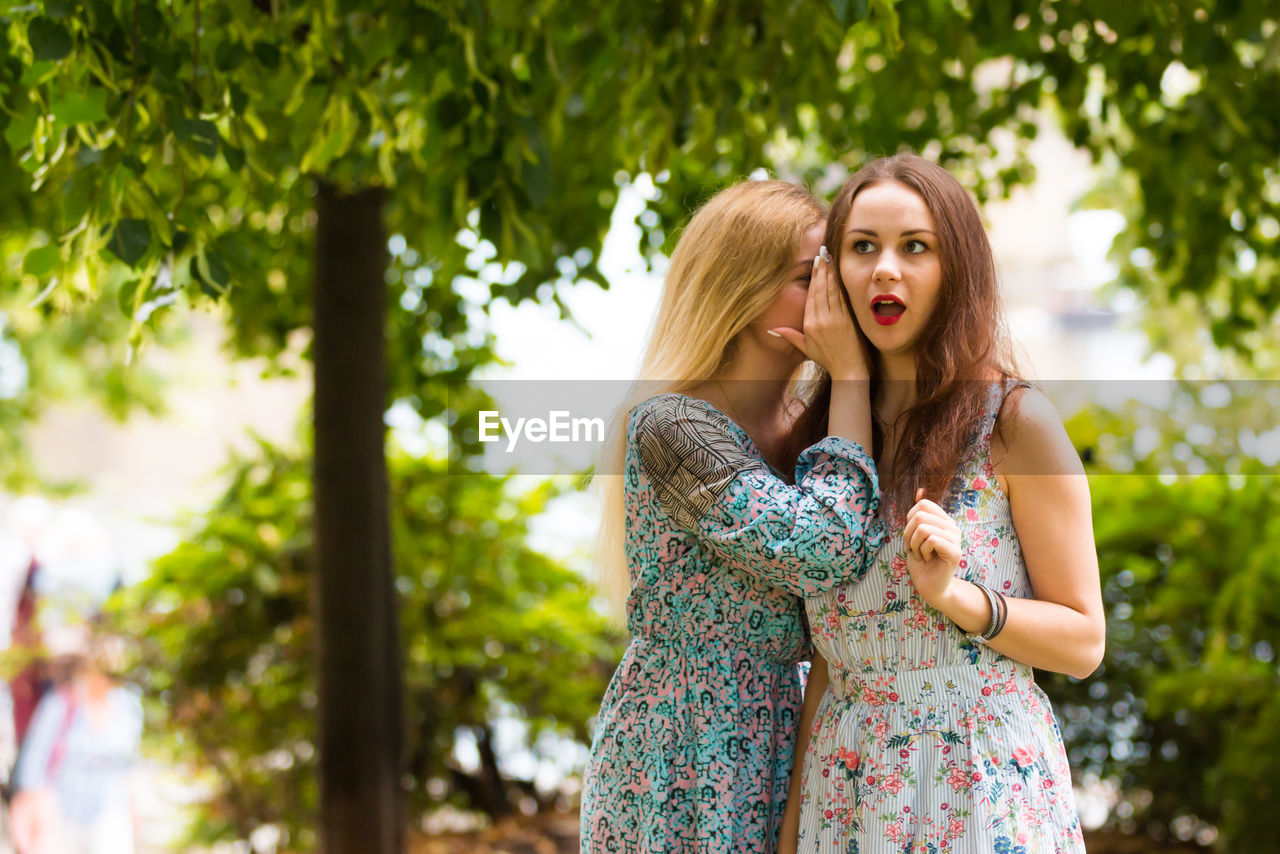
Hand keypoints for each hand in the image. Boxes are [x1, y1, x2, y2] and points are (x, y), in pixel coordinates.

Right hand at [769, 246, 869, 381]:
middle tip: (822, 252)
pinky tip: (838, 274)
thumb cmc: (827, 359)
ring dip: (830, 273)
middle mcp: (820, 320)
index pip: (811, 296)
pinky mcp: (846, 320)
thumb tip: (772, 330)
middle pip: (820, 290)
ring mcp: (834, 319)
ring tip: (829, 258)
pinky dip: (839, 284)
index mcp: (809, 325)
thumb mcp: (806, 348)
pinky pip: (841, 298)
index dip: (813, 278)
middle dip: (821, 270)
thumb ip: (790, 336)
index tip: (815, 263)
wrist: (848, 369)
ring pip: (830, 291)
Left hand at [903, 488, 961, 608]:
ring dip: (915, 545)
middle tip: (915, 548)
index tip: (912, 536)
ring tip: (922, 555)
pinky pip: (931, 540)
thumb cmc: (921, 561)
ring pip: (923, 528)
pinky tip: (928, 559)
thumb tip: (920, 490)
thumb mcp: (914, 534)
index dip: (910, 519)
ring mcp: (956, 539)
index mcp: (943, 521)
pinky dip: (922, 551)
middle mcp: (952, 527)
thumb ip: (918, 514)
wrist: (929, 586)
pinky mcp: (955, 552)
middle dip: (909, 534)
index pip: (923, 504)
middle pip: (919, 516)